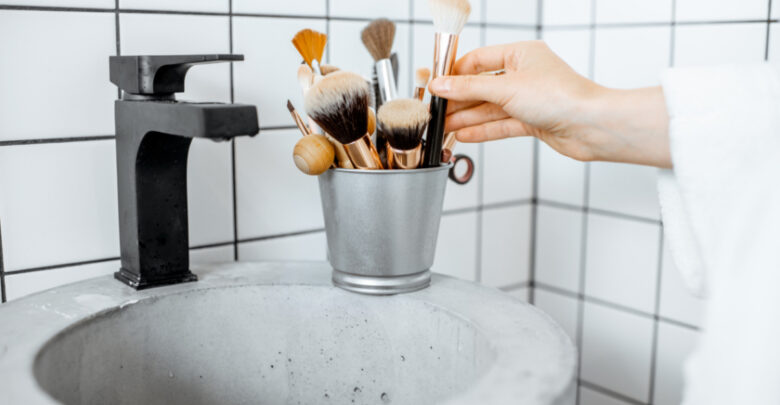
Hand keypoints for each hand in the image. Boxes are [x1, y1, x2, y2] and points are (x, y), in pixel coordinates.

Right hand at [428, 40, 671, 167]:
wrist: (591, 126)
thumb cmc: (561, 97)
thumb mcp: (505, 88)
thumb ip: (468, 88)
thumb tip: (440, 85)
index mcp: (520, 54)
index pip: (477, 61)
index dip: (454, 74)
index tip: (434, 85)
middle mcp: (524, 75)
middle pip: (481, 86)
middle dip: (458, 100)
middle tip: (435, 111)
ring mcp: (528, 99)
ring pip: (490, 108)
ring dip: (466, 118)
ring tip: (443, 127)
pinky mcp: (533, 121)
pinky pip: (501, 124)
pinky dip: (483, 130)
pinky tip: (464, 134)